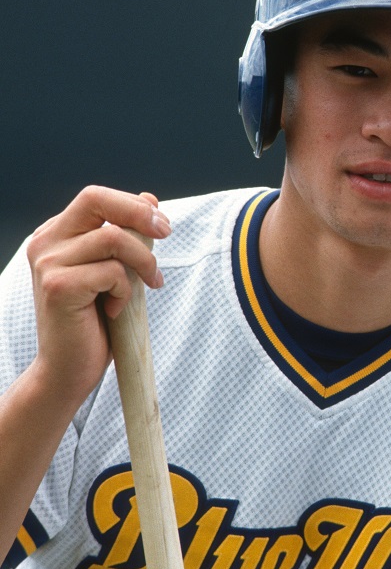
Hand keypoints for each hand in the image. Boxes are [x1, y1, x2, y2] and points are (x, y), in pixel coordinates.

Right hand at [26, 185, 170, 404]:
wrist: (68, 371)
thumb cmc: (96, 322)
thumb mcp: (116, 272)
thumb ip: (127, 237)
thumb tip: (150, 199)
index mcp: (56, 235)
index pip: (96, 197)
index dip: (133, 205)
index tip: (162, 225)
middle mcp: (45, 243)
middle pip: (96, 200)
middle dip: (139, 213)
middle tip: (166, 233)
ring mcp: (48, 263)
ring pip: (113, 239)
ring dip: (142, 262)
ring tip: (147, 286)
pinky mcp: (58, 286)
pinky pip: (112, 272)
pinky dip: (126, 290)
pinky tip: (115, 309)